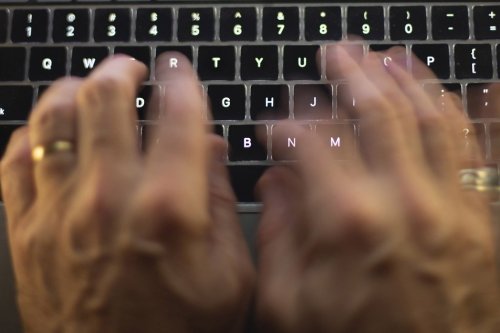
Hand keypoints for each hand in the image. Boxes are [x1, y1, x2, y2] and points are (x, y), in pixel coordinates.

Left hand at [0, 54, 253, 332]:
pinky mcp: (27, 231)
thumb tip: (209, 148)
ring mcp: (60, 212)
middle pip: (106, 98)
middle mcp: (110, 200)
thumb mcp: (231, 272)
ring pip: (53, 117)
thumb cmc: (180, 329)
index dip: (181, 81)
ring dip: (74, 89)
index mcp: (170, 209)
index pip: (177, 116)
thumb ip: (222, 201)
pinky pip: (15, 160)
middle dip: (123, 70)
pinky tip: (51, 132)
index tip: (179, 70)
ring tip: (89, 87)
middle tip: (133, 69)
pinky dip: (32, 134)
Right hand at [256, 44, 499, 332]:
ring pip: (429, 117)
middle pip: (374, 112)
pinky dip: (458, 112)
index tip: (273, 126)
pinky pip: (474, 149)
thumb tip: (276, 183)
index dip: (284, 126)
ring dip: (404, 79)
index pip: (309, 142)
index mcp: (345, 221)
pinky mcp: (480, 224)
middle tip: (335, 53)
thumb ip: (277, 233)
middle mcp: (402, 202)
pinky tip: (440, 92)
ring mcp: (449, 209)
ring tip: (384, 56)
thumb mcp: (287, 303)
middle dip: (349, 74)